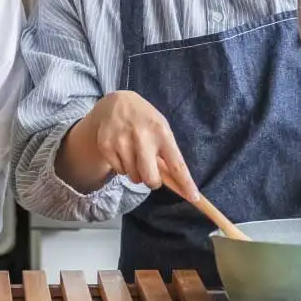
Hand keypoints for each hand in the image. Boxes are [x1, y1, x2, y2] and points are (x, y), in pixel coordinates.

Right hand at [80, 90, 198, 199]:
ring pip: (134, 177)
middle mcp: (142, 137)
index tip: (193, 198)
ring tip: (134, 154)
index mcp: (161, 132)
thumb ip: (167, 152)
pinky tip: (122, 151)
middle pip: (150, 178)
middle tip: (151, 174)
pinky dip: (123, 166)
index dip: (185, 183)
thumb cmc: (145, 120)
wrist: (116, 103)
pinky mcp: (106, 146)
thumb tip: (175, 182)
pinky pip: (119, 171)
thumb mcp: (161, 127)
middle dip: (152, 182)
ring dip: (136, 172)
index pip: (176, 164)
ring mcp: (122, 141)